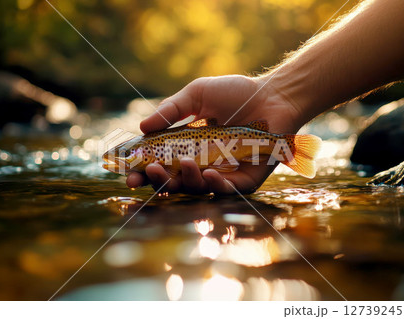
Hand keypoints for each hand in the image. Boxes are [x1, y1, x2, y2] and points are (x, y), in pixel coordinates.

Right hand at [127, 74, 302, 193]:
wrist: (273, 96)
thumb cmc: (236, 93)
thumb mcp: (197, 95)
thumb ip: (171, 110)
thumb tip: (141, 128)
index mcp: (187, 145)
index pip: (161, 163)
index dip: (144, 171)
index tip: (130, 175)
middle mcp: (201, 162)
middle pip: (174, 181)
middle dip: (158, 181)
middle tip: (151, 171)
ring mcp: (222, 172)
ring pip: (197, 188)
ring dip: (186, 180)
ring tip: (183, 163)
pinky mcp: (243, 180)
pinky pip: (226, 190)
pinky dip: (215, 184)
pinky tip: (209, 173)